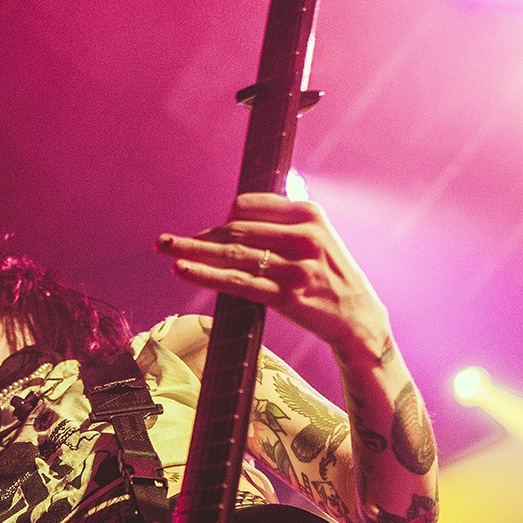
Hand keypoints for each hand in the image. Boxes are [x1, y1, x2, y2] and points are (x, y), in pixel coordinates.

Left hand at [157, 193, 391, 365]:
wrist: (357, 316)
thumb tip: (230, 217)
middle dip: (200, 237)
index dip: (224, 218)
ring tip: (164, 248)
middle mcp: (304, 237)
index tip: (210, 232)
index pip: (248, 206)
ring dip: (192, 251)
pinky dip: (206, 275)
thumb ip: (280, 222)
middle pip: (236, 229)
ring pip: (232, 255)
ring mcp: (295, 268)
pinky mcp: (286, 296)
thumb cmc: (328, 273)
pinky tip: (183, 270)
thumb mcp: (316, 236)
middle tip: (167, 241)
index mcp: (310, 213)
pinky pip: (237, 283)